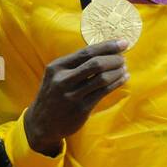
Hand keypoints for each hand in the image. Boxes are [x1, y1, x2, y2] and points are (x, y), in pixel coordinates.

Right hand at [24, 40, 128, 155]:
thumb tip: (104, 51)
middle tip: (123, 58)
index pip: (86, 52)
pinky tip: (122, 79)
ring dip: (117, 71)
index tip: (123, 42)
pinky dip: (116, 83)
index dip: (107, 46)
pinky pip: (103, 92)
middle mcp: (63, 80)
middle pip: (95, 64)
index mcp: (57, 67)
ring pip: (102, 79)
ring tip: (124, 68)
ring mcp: (72, 95)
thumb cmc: (54, 95)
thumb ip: (74, 64)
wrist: (42, 124)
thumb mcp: (56, 76)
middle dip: (114, 59)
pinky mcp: (81, 109)